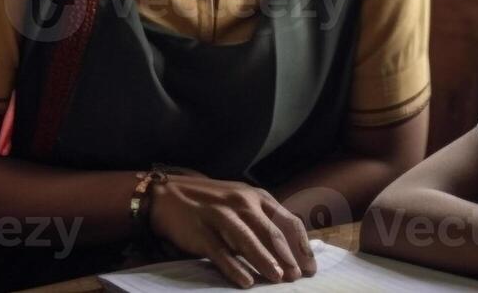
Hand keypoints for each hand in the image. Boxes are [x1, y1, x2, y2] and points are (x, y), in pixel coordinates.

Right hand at [148, 175, 315, 287]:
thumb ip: (263, 220)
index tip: (311, 266)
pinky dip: (234, 268)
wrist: (167, 196)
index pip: (286, 221)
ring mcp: (220, 215)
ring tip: (278, 278)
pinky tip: (246, 282)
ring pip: (247, 239)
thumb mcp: (241, 202)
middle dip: (287, 256)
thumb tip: (290, 250)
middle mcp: (241, 202)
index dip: (301, 245)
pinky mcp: (201, 230)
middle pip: (270, 231)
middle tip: (298, 277)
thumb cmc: (211, 203)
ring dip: (264, 260)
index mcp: (256, 196)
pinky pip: (221, 252)